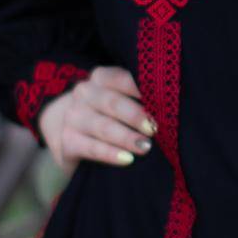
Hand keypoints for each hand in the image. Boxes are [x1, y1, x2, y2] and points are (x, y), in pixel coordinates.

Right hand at [37, 65, 156, 173]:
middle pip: (112, 103)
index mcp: (100, 78)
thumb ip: (138, 96)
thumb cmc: (105, 110)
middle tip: (155, 128)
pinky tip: (127, 159)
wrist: (66, 129)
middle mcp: (84, 93)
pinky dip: (110, 154)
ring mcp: (74, 117)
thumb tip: (171, 105)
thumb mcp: (117, 97)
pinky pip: (92, 148)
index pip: (122, 78)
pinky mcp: (68, 141)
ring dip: (126, 137)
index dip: (142, 88)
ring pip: (103, 127)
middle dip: (135, 116)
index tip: (164, 100)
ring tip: (145, 147)